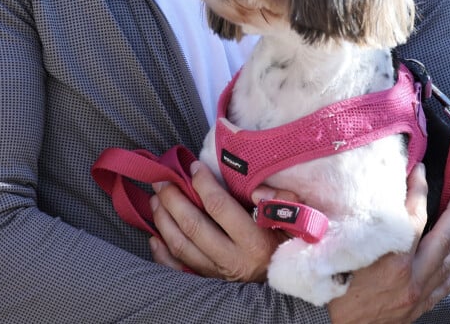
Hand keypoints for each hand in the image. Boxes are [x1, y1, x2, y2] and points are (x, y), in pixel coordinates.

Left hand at [149, 160, 293, 280]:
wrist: (291, 277)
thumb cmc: (290, 239)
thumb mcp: (295, 217)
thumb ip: (279, 199)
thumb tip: (255, 189)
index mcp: (254, 240)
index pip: (219, 206)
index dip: (202, 183)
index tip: (192, 166)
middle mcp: (232, 260)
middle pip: (193, 226)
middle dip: (173, 199)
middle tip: (161, 179)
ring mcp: (218, 274)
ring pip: (181, 246)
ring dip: (164, 220)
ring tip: (155, 199)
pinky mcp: (210, 283)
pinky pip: (179, 270)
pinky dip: (162, 254)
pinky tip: (154, 236)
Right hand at [328, 165, 449, 323]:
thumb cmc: (335, 296)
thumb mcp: (337, 256)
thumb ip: (349, 229)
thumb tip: (338, 197)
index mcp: (393, 261)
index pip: (413, 217)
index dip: (418, 191)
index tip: (421, 171)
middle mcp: (411, 276)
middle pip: (442, 238)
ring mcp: (418, 293)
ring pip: (448, 262)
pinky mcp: (418, 308)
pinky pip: (443, 286)